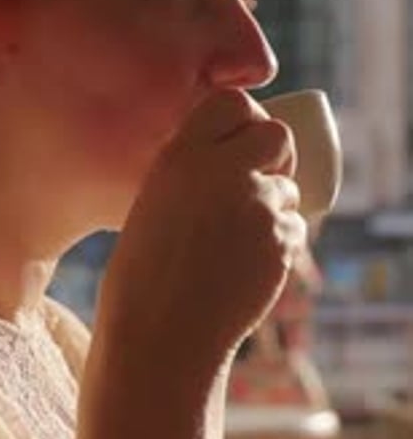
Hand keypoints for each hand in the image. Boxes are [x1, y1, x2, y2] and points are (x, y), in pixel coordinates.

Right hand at [97, 89, 306, 388]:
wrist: (160, 334)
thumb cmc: (144, 275)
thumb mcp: (153, 203)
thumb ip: (192, 172)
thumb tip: (235, 155)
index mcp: (181, 158)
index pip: (232, 103)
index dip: (244, 120)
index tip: (238, 142)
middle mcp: (224, 173)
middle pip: (278, 135)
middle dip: (274, 155)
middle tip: (255, 182)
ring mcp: (258, 208)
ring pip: (288, 189)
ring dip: (273, 206)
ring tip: (235, 242)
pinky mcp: (281, 243)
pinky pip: (294, 227)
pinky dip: (278, 242)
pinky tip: (246, 265)